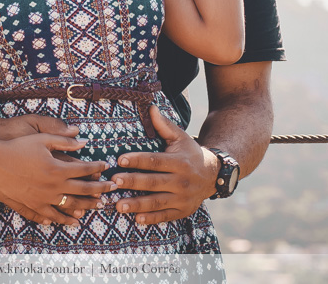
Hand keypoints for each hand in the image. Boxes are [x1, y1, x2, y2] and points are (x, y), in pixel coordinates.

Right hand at [0, 115, 114, 225]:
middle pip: (81, 190)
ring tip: (94, 208)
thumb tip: (83, 141)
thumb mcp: (42, 137)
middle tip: (111, 191)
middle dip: (98, 190)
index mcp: (57, 168)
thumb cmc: (17, 146)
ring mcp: (41, 198)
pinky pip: (47, 215)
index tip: (106, 166)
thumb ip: (63, 140)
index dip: (97, 167)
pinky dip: (59, 218)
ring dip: (84, 206)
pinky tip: (65, 220)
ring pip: (68, 205)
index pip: (84, 169)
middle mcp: (52, 186)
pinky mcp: (29, 204)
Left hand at [110, 106, 219, 224]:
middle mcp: (182, 181)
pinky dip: (152, 218)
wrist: (213, 175)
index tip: (120, 160)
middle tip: (114, 182)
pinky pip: (166, 216)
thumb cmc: (190, 153)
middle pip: (154, 182)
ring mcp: (183, 198)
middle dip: (133, 182)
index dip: (138, 160)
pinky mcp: (183, 211)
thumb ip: (164, 125)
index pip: (155, 161)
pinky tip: (137, 219)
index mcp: (179, 162)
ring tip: (118, 205)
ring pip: (157, 202)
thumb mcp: (180, 137)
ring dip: (137, 205)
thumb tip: (150, 107)